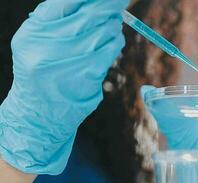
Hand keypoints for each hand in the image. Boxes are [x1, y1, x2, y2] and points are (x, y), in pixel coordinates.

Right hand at [0, 0, 127, 174]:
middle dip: (109, 5)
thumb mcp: (37, 42)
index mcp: (33, 32)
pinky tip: (115, 40)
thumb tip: (92, 2)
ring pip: (104, 30)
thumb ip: (57, 20)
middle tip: (120, 1)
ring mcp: (69, 61)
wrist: (40, 112)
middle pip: (89, 14)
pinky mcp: (88, 75)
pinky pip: (111, 49)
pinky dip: (116, 41)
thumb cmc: (41, 72)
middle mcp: (48, 45)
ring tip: (113, 25)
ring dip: (114, 24)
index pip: (65, 1)